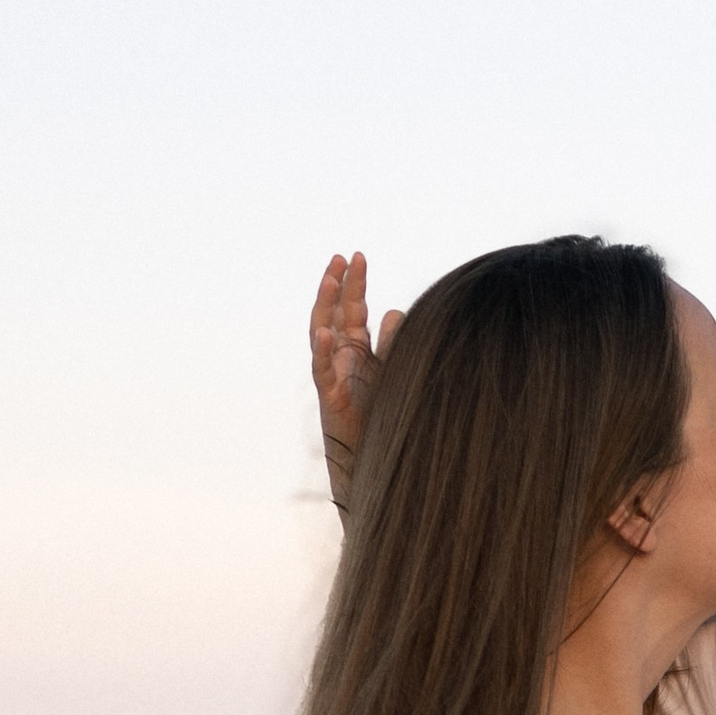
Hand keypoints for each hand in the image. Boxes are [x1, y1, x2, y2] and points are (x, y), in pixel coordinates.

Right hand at [311, 249, 401, 510]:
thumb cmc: (380, 416)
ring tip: (330, 280)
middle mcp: (341, 357)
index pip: (352, 308)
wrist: (372, 458)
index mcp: (356, 349)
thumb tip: (394, 310)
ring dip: (324, 306)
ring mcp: (332, 374)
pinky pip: (322, 370)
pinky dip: (322, 351)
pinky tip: (324, 332)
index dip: (353, 283)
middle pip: (335, 313)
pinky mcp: (330, 397)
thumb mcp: (390, 371)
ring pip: (322, 333)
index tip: (357, 256)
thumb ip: (391, 343)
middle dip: (338, 284)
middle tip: (342, 257)